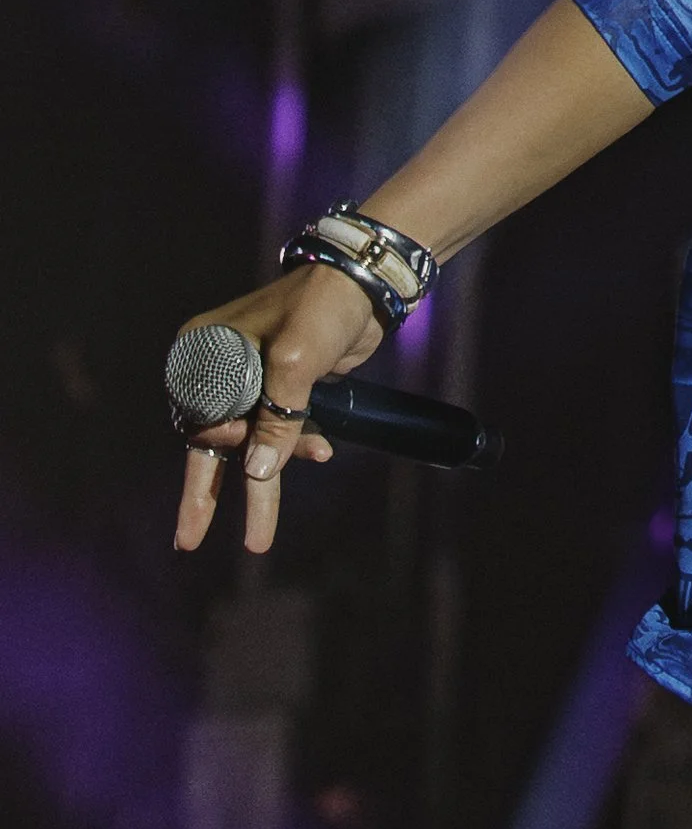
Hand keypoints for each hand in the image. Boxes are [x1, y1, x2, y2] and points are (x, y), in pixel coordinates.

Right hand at [171, 265, 383, 556]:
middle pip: (209, 441)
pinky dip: (296, 449)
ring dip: (261, 487)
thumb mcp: (296, 361)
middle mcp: (220, 369)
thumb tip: (259, 472)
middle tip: (187, 541)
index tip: (240, 440)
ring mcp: (252, 382)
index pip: (196, 415)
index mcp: (205, 350)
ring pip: (249, 447)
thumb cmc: (322, 308)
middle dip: (203, 494)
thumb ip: (278, 418)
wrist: (368, 287)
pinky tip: (320, 450)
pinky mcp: (284, 391)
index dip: (216, 441)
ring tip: (257, 540)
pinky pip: (280, 435)